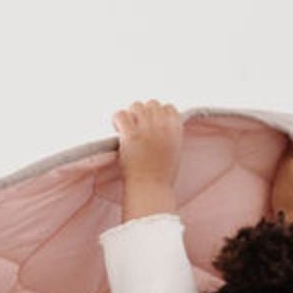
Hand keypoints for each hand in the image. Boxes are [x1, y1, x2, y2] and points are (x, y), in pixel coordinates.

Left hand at [112, 100, 183, 219]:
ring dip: (130, 115)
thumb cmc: (161, 176)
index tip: (150, 126)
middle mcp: (162, 125)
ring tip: (126, 129)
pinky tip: (117, 130)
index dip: (157, 115)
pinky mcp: (131, 135)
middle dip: (143, 114)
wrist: (151, 188)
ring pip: (136, 106)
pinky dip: (117, 119)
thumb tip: (160, 130)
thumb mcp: (174, 151)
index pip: (168, 108)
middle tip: (135, 128)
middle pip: (151, 104)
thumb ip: (170, 136)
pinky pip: (121, 115)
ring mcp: (147, 129)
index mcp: (176, 128)